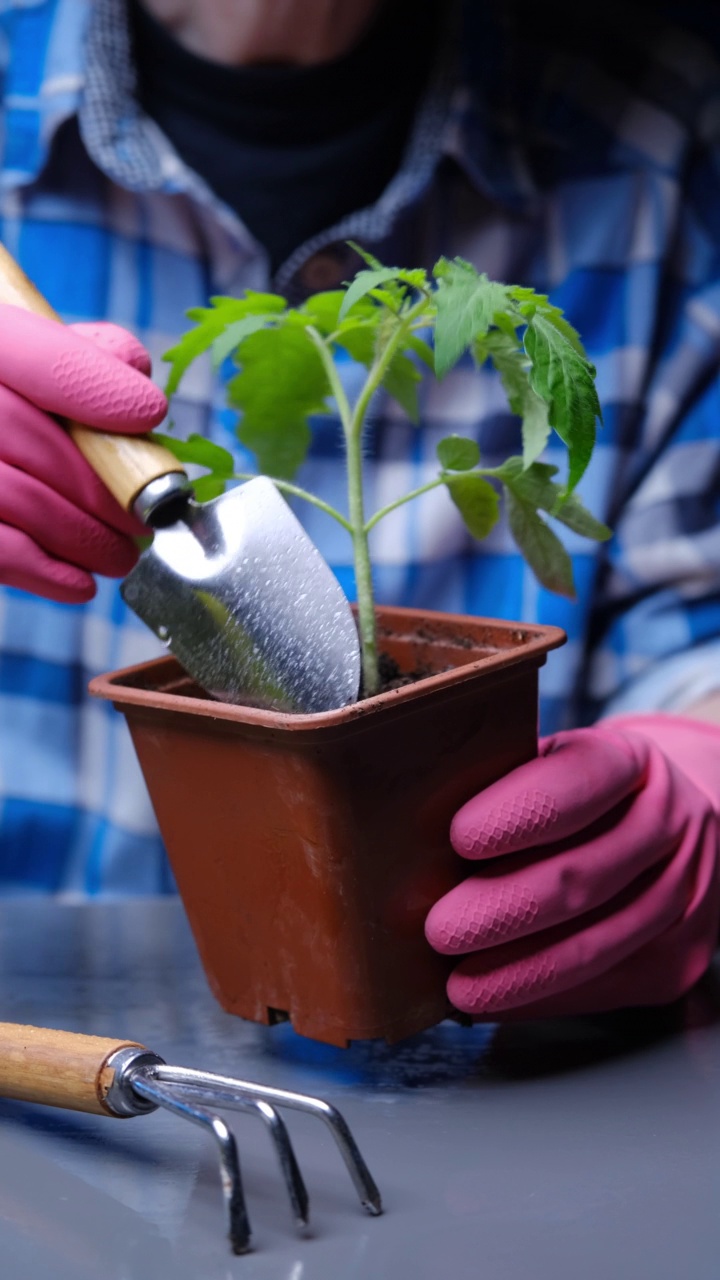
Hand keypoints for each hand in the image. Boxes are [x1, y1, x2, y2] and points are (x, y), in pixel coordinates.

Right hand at [0, 304, 167, 602]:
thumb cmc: (13, 399)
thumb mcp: (34, 355)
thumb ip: (85, 356)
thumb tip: (136, 376)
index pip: (36, 357)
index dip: (96, 386)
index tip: (149, 413)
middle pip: (38, 443)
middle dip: (107, 491)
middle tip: (145, 521)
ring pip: (24, 501)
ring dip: (88, 539)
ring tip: (120, 554)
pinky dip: (46, 572)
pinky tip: (80, 583)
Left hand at [425, 715, 719, 1018]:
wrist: (665, 825)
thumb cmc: (577, 796)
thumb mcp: (546, 765)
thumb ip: (499, 786)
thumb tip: (416, 830)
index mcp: (629, 763)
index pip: (582, 780)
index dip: (521, 812)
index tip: (461, 836)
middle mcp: (669, 823)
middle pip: (585, 876)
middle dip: (505, 909)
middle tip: (442, 929)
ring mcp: (685, 892)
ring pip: (599, 943)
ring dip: (522, 971)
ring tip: (461, 983)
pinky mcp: (682, 956)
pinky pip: (610, 985)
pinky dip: (544, 997)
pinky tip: (498, 999)